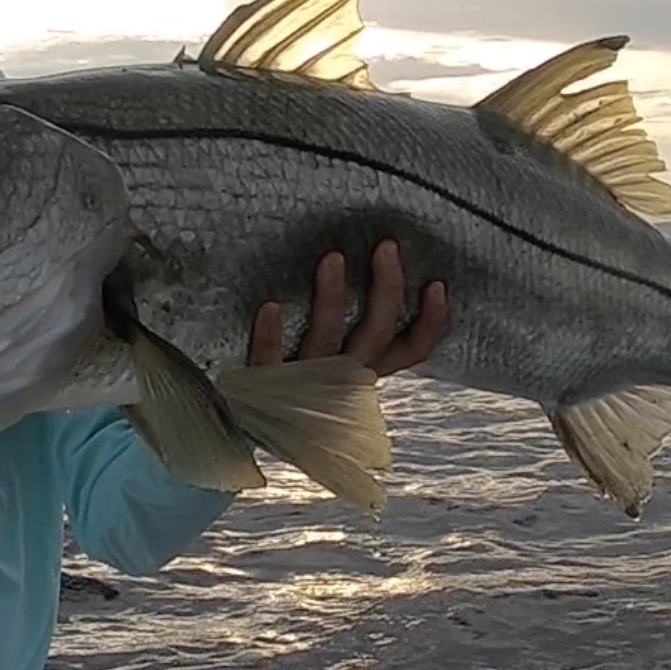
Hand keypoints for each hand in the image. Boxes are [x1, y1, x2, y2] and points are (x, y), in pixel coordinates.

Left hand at [248, 239, 447, 374]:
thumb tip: (375, 269)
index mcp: (361, 370)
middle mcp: (340, 377)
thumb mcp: (329, 359)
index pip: (410, 351)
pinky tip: (271, 305)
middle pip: (376, 334)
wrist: (234, 423)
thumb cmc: (287, 378)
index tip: (436, 284)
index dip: (430, 323)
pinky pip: (269, 361)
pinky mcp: (263, 388)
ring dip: (333, 298)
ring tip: (332, 257)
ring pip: (327, 342)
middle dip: (387, 288)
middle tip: (386, 246)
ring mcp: (303, 384)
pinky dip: (270, 334)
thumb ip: (352, 327)